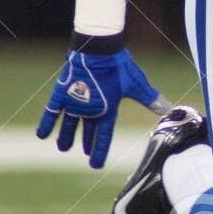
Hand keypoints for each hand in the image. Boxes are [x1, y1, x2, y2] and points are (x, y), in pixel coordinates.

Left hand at [36, 46, 169, 169]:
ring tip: (62, 147)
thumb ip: (151, 100)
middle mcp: (91, 106)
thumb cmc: (119, 66)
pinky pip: (53, 111)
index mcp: (107, 107)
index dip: (100, 148)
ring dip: (66, 135)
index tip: (96, 164)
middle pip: (87, 128)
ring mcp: (76, 100)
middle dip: (85, 141)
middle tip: (83, 153)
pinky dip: (48, 123)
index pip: (103, 133)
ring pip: (70, 122)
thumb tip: (170, 109)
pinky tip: (42, 134)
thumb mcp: (136, 86)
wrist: (100, 49)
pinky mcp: (63, 92)